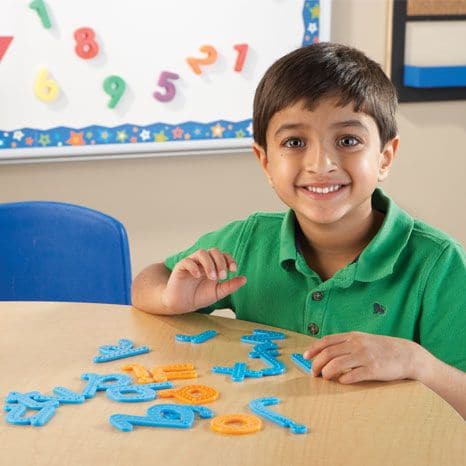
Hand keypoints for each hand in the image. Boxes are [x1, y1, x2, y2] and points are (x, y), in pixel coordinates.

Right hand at [161, 248, 246, 313]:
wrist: (183, 305)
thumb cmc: (199, 296)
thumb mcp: (218, 292)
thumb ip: (230, 286)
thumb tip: (244, 279)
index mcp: (213, 265)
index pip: (223, 255)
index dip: (229, 259)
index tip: (233, 270)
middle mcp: (202, 261)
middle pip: (213, 251)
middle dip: (220, 262)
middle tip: (222, 276)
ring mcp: (191, 262)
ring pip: (201, 253)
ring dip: (209, 264)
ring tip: (212, 277)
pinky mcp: (180, 267)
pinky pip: (187, 261)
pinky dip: (194, 267)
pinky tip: (198, 276)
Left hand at [303, 331, 422, 383]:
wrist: (407, 354)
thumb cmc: (382, 348)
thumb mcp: (363, 340)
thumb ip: (346, 344)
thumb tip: (326, 353)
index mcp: (352, 336)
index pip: (327, 341)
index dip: (313, 349)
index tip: (305, 356)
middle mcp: (356, 344)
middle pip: (328, 353)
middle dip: (317, 364)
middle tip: (314, 373)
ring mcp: (365, 357)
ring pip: (337, 365)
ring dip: (327, 373)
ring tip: (325, 378)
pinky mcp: (373, 370)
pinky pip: (352, 376)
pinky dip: (343, 379)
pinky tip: (341, 381)